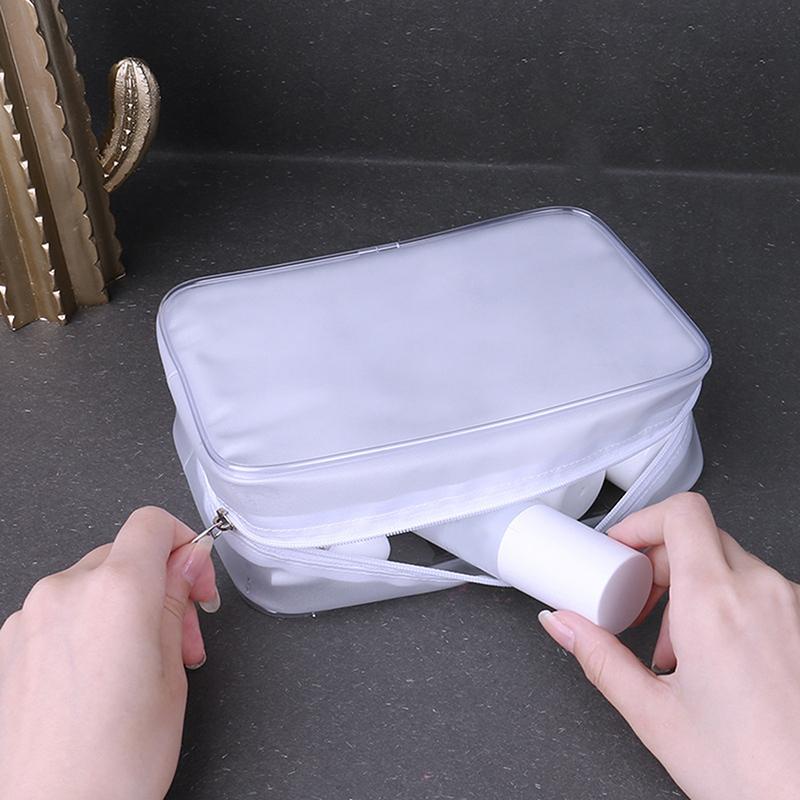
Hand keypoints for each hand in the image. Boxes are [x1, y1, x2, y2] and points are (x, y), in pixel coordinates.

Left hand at [0, 506, 219, 799]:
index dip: (182, 543)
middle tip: (181, 636)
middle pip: (124, 555)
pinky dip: (86, 626)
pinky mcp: (8, 645)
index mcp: (116, 592)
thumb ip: (177, 601)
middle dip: (160, 585)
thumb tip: (187, 561)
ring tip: (140, 664)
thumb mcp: (173, 671)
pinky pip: (60, 612)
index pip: (151, 524)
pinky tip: (100, 677)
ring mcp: (29, 618)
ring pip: (92, 584)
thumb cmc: (116, 760)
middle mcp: (65, 592)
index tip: (195, 579)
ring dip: (123, 608)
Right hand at [538, 492, 799, 799]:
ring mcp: (793, 606)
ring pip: (728, 563)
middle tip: (636, 603)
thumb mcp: (654, 714)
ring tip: (674, 646)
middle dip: (657, 564)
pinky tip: (713, 658)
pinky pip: (758, 589)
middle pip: (697, 536)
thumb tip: (564, 624)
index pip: (680, 512)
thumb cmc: (758, 774)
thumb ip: (598, 657)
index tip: (620, 550)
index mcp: (715, 603)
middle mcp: (761, 592)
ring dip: (691, 588)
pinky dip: (726, 605)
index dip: (641, 521)